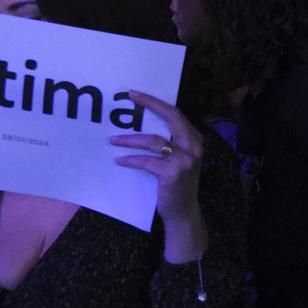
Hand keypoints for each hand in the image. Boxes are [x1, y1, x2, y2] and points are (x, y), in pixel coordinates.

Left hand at [111, 91, 204, 250]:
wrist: (183, 212)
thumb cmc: (177, 185)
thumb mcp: (179, 160)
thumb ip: (170, 144)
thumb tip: (142, 126)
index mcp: (194, 140)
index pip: (176, 115)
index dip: (156, 102)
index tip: (136, 94)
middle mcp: (193, 147)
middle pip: (171, 118)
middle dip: (149, 105)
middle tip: (129, 98)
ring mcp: (184, 160)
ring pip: (153, 141)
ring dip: (130, 140)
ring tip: (113, 140)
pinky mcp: (172, 173)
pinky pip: (146, 161)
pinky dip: (131, 160)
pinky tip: (119, 161)